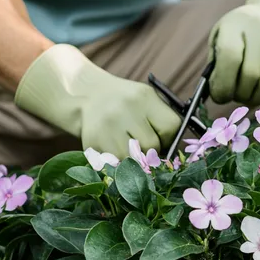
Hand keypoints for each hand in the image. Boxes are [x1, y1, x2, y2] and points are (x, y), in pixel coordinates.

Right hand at [14, 44, 179, 157]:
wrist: (87, 96)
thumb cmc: (126, 103)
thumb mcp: (146, 101)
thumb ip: (161, 121)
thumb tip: (172, 154)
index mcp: (144, 97)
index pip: (171, 126)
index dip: (169, 138)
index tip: (162, 138)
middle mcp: (125, 109)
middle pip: (152, 145)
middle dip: (151, 150)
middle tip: (142, 144)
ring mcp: (107, 126)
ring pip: (134, 159)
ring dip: (135, 159)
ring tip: (128, 146)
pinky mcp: (93, 141)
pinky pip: (115, 164)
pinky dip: (118, 162)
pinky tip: (114, 148)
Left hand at [208, 0, 259, 104]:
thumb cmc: (241, 35)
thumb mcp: (221, 38)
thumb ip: (215, 65)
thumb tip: (216, 93)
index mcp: (239, 23)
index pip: (230, 56)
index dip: (222, 83)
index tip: (220, 95)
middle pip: (251, 76)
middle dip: (239, 94)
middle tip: (236, 94)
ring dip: (256, 98)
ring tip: (251, 91)